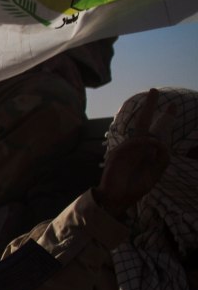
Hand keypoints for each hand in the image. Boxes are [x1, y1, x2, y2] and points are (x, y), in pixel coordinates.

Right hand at [95, 88, 169, 213]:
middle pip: (143, 122)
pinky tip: (151, 144)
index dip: (165, 119)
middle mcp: (137, 147)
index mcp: (148, 151)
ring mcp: (126, 149)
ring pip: (142, 134)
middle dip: (150, 106)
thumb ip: (162, 158)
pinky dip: (144, 143)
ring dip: (153, 137)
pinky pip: (133, 144)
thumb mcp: (156, 173)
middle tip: (154, 90)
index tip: (173, 106)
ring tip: (160, 147)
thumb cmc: (136, 187)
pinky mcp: (117, 154)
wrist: (118, 199)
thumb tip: (159, 141)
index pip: (157, 131)